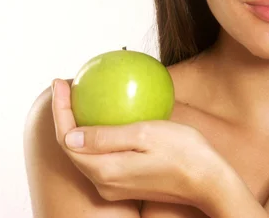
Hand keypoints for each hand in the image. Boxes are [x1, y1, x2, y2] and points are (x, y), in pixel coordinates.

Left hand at [50, 79, 260, 216]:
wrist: (208, 182)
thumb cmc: (183, 153)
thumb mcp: (145, 135)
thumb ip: (106, 137)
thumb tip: (70, 136)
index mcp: (105, 170)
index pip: (67, 139)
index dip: (60, 109)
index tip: (60, 81)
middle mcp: (104, 182)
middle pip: (72, 148)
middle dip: (65, 116)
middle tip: (69, 86)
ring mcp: (115, 186)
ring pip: (86, 154)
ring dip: (79, 127)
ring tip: (82, 99)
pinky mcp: (127, 184)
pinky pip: (103, 158)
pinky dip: (97, 137)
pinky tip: (108, 120)